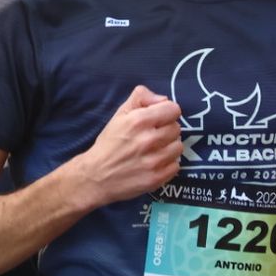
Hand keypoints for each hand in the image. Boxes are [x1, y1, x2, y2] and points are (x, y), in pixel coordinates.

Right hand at [77, 85, 182, 205]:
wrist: (96, 176)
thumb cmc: (109, 144)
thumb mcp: (120, 114)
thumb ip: (141, 98)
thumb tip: (163, 99)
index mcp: (139, 120)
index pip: (173, 109)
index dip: (166, 113)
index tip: (159, 119)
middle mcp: (149, 140)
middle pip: (176, 128)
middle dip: (166, 130)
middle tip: (153, 136)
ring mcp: (154, 161)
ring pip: (178, 147)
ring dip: (169, 147)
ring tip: (154, 150)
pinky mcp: (157, 178)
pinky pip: (176, 165)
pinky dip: (168, 164)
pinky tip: (154, 163)